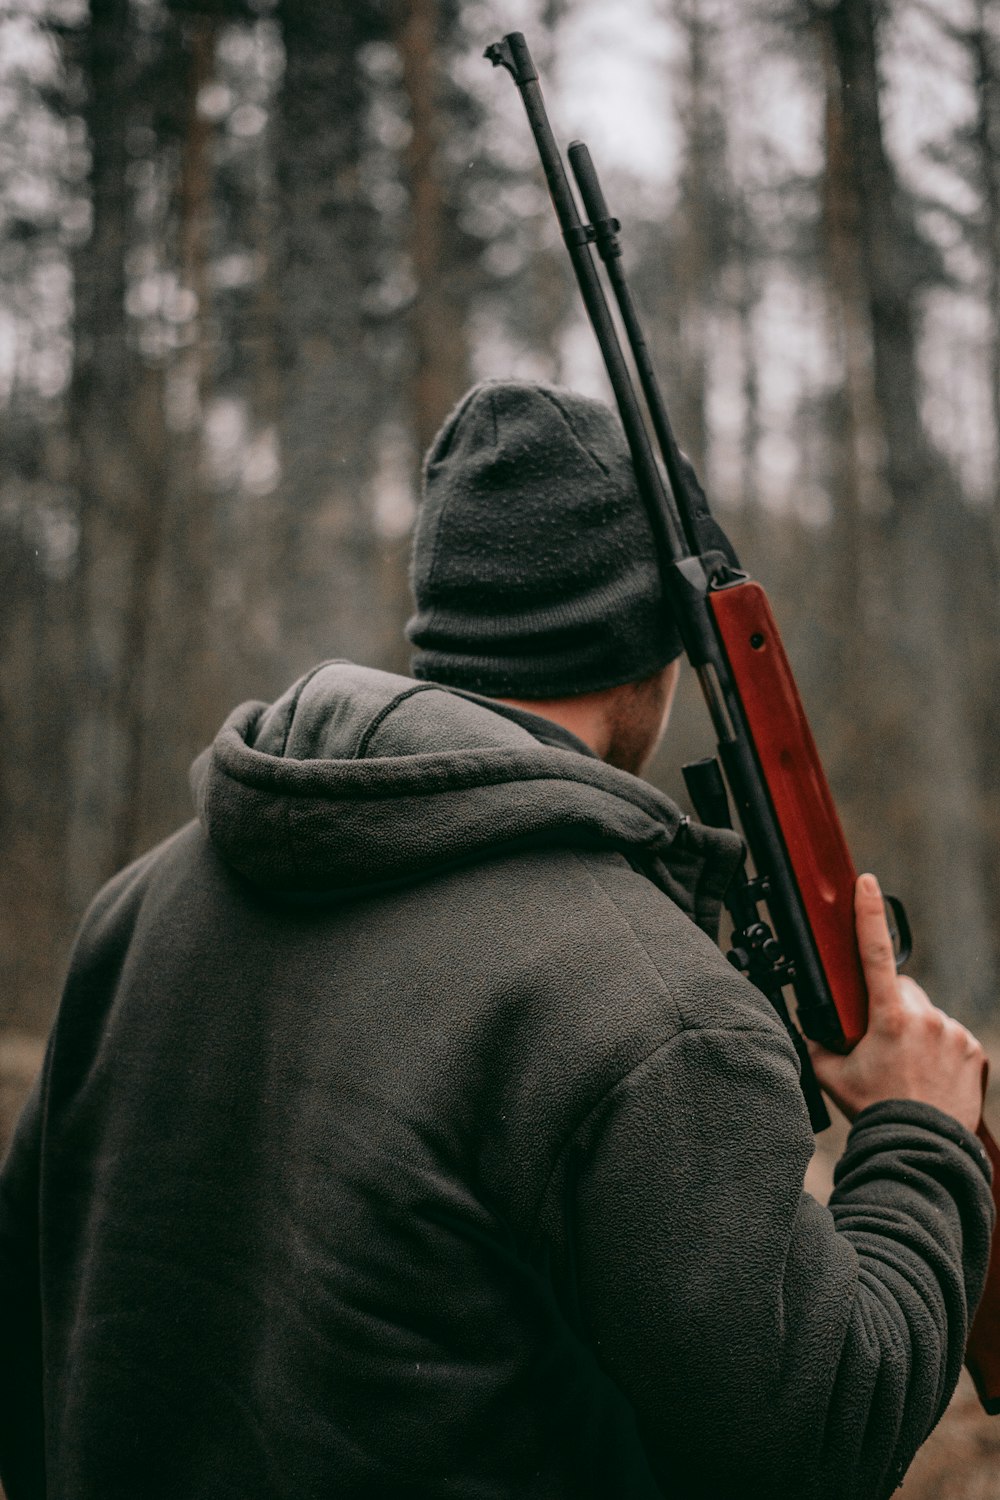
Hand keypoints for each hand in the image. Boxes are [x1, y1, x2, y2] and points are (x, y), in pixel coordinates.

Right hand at [806, 874, 986, 1133]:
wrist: (921, 1148)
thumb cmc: (875, 1112)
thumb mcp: (831, 1075)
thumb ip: (818, 1042)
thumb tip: (810, 1025)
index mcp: (887, 1017)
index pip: (873, 952)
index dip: (868, 913)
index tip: (866, 882)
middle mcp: (925, 1017)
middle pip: (901, 990)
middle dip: (889, 1005)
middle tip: (880, 1043)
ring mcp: (954, 1033)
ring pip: (927, 1014)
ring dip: (917, 1030)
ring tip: (909, 1068)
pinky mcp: (975, 1049)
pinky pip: (951, 1035)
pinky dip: (940, 1048)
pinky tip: (930, 1075)